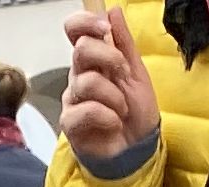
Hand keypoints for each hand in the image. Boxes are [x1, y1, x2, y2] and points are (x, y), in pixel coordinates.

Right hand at [59, 6, 156, 169]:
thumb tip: (113, 11)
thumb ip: (124, 43)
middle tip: (123, 74)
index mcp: (94, 60)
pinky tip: (114, 124)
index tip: (105, 29)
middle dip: (108, 58)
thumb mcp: (137, 73)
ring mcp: (73, 99)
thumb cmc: (136, 114)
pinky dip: (106, 116)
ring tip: (122, 109)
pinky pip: (84, 110)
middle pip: (81, 50)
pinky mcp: (70, 123)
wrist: (137, 150)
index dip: (85, 23)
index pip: (75, 30)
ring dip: (114, 96)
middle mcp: (79, 76)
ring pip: (86, 82)